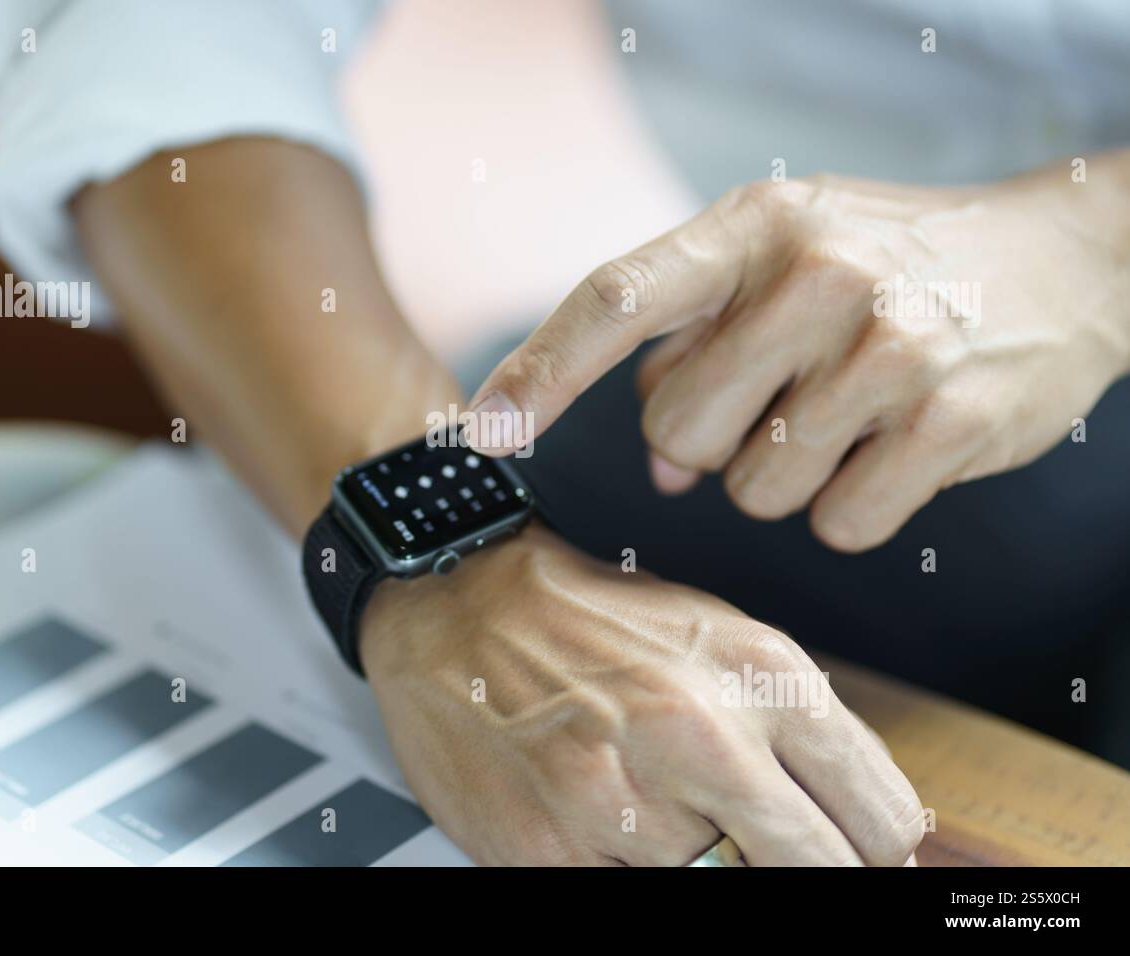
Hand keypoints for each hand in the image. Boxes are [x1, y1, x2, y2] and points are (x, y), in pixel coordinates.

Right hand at [360, 523, 923, 864]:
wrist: (458, 605)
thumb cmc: (590, 622)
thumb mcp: (717, 636)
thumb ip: (795, 727)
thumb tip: (866, 821)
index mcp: (760, 674)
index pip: (884, 818)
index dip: (878, 850)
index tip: (856, 853)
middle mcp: (702, 737)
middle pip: (821, 871)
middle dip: (812, 873)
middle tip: (776, 857)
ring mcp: (624, 803)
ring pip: (724, 889)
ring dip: (708, 865)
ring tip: (666, 818)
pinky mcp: (551, 853)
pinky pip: (635, 899)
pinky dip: (634, 872)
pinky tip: (613, 833)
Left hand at [467, 155, 1129, 550]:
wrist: (1058, 259)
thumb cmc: (887, 264)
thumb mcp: (783, 263)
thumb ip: (701, 349)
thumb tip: (659, 467)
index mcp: (753, 225)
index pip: (615, 299)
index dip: (538, 373)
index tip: (480, 435)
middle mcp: (816, 273)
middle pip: (680, 428)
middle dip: (710, 439)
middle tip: (780, 395)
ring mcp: (889, 343)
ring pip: (755, 487)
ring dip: (785, 473)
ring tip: (848, 410)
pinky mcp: (950, 417)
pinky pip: (838, 522)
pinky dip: (852, 505)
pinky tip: (894, 445)